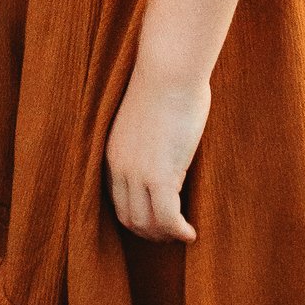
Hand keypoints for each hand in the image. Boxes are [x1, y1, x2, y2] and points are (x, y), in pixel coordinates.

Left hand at [106, 62, 207, 243]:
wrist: (169, 70)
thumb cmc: (167, 84)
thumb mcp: (148, 120)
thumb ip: (150, 142)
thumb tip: (168, 151)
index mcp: (113, 153)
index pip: (117, 200)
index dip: (138, 216)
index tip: (157, 220)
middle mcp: (119, 167)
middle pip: (128, 217)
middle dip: (150, 231)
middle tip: (172, 232)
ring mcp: (137, 173)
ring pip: (146, 223)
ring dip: (165, 234)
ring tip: (182, 233)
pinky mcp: (159, 175)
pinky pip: (167, 218)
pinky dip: (179, 231)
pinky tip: (192, 233)